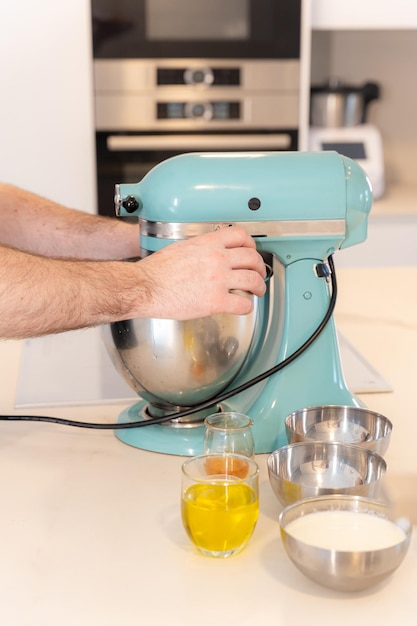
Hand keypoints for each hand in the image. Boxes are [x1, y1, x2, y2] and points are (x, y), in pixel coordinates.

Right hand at [131, 226, 266, 319]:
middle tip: (259, 272)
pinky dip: (247, 307)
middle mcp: (217, 259)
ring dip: (259, 286)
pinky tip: (244, 307)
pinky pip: (242, 304)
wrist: (146, 287)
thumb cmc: (157, 271)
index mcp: (208, 244)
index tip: (250, 250)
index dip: (250, 244)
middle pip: (252, 257)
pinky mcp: (215, 301)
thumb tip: (208, 252)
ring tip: (257, 291)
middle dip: (259, 266)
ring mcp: (218, 280)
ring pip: (253, 280)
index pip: (240, 236)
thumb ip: (200, 248)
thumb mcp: (181, 247)